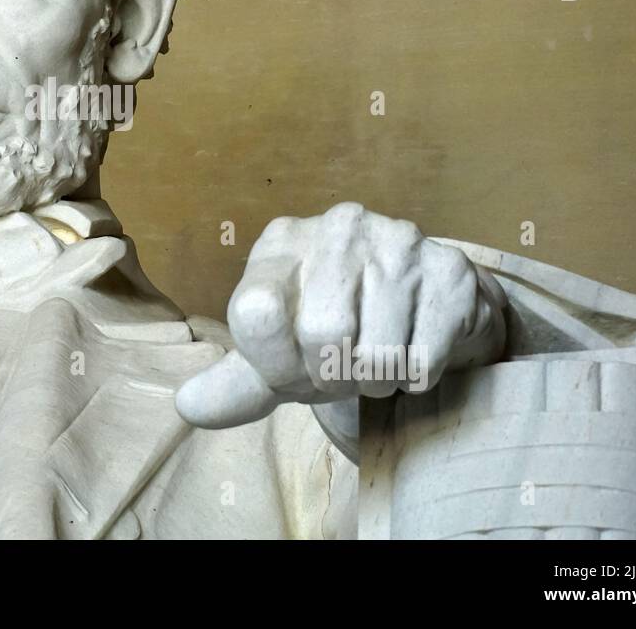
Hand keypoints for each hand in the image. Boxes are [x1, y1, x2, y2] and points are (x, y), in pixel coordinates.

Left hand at [176, 202, 505, 428]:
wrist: (418, 303)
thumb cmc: (334, 327)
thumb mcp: (278, 353)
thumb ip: (235, 383)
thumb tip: (187, 407)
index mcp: (281, 243)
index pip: (255, 312)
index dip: (274, 364)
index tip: (290, 371)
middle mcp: (337, 228)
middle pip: (322, 335)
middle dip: (331, 377)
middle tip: (340, 371)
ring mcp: (398, 241)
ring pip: (377, 355)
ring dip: (374, 382)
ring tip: (375, 359)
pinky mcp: (448, 269)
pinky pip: (422, 359)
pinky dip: (414, 378)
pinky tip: (409, 349)